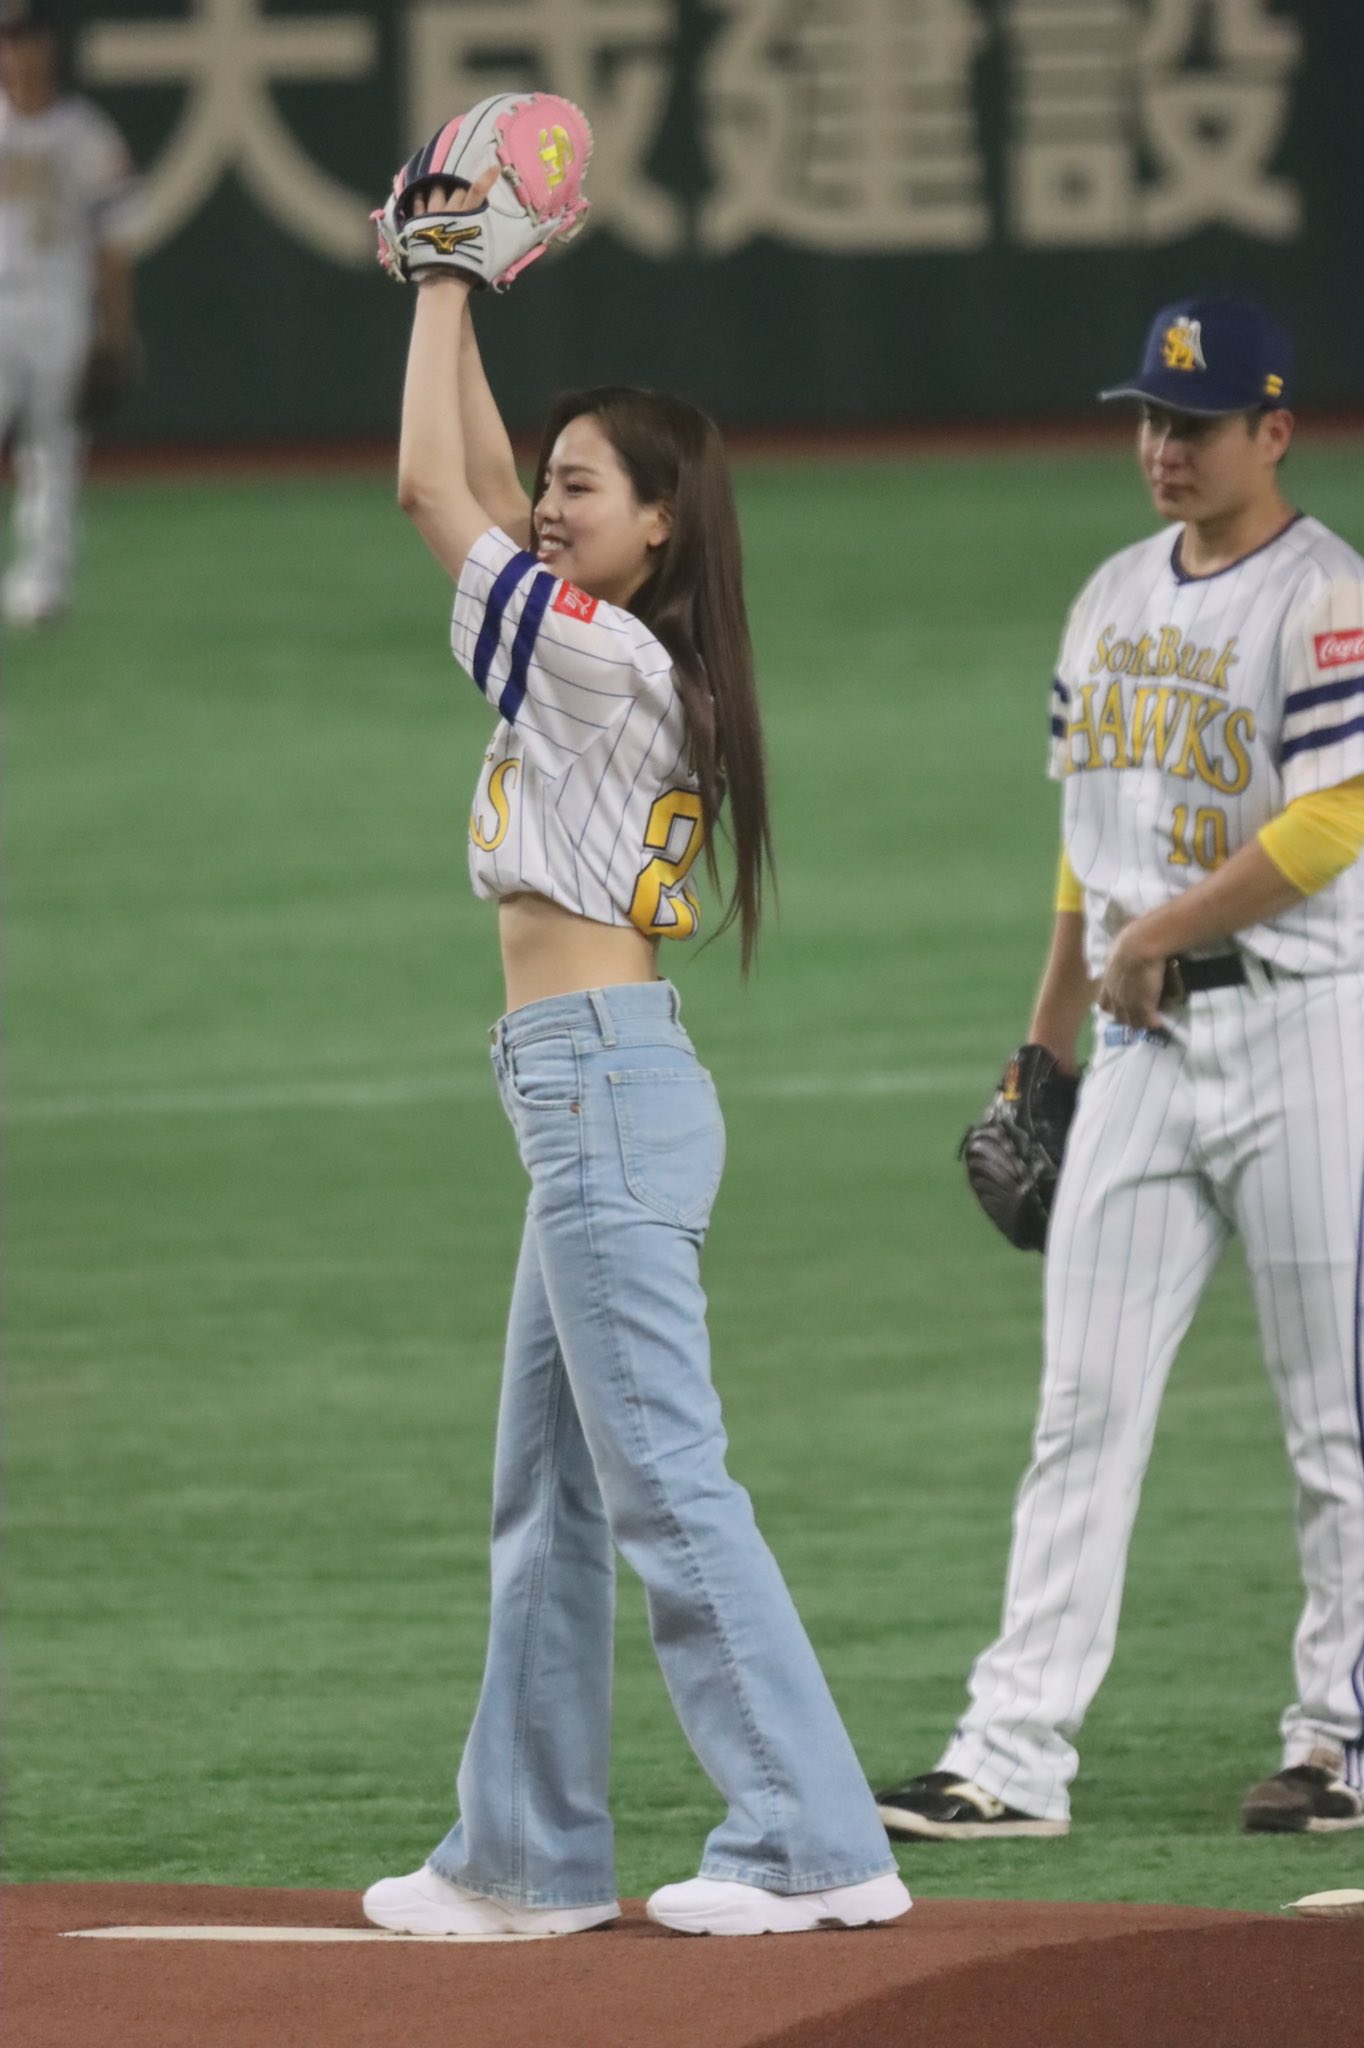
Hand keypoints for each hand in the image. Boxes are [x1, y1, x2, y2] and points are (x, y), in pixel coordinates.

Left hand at [406, 168, 497, 288]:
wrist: (442, 281)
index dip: (486, 178)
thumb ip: (485, 240)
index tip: (494, 167)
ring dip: (439, 185)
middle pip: (457, 190)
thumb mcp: (484, 256)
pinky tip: (417, 190)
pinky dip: (418, 196)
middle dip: (460, 185)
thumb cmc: (466, 272)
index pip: (478, 192)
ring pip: (436, 192)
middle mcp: (451, 211)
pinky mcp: (419, 223)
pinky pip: (417, 204)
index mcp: (468, 218)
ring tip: (438, 179)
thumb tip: (492, 239)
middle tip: (460, 181)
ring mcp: (433, 215)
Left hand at [1096, 920, 1167, 1030]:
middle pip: (1118, 1017)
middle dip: (1127, 1018)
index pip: (1104, 1004)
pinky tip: (1160, 1021)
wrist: (1140, 945)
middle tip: (1139, 1016)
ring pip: (1133, 1022)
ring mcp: (1129, 1003)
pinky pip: (1149, 1021)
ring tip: (1151, 1020)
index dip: (1112, 1007)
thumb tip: (1118, 956)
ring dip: (1141, 1022)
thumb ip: (1116, 960)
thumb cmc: (1129, 941)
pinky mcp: (1145, 1005)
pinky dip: (1154, 1022)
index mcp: (1107, 984)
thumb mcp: (1115, 951)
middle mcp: (1116, 996)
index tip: (1120, 1006)